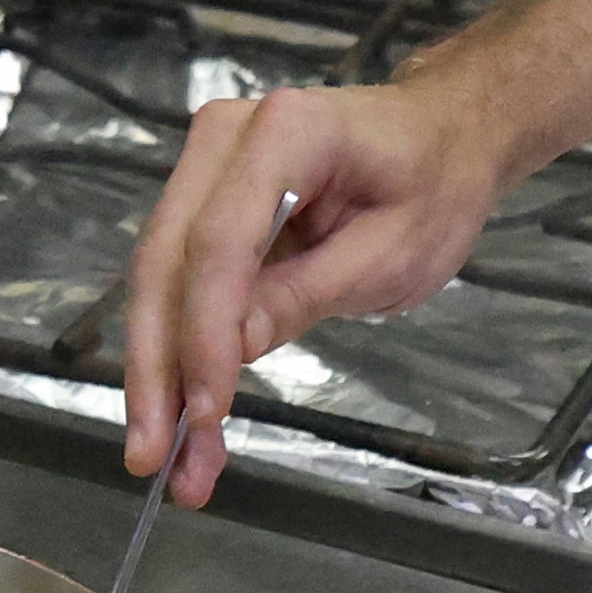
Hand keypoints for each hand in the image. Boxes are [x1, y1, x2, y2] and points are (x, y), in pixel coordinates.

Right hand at [119, 0, 591, 503]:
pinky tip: (186, 419)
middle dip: (157, 367)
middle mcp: (225, 139)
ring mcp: (206, 167)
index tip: (203, 412)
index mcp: (286, 132)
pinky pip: (181, 282)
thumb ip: (309, 293)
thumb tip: (236, 345)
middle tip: (151, 457)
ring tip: (166, 460)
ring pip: (160, 280)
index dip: (205, 332)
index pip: (220, 241)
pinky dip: (183, 352)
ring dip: (161, 373)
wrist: (440, 138)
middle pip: (166, 261)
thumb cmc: (433, 189)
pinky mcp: (204, 204)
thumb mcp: (393, 255)